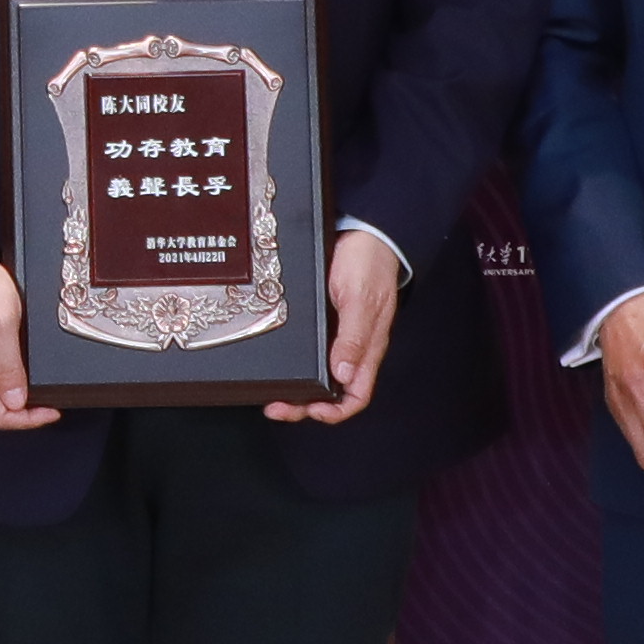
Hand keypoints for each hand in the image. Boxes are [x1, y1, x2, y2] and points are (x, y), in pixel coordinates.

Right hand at [0, 252, 52, 434]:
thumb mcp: (1, 326)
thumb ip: (8, 368)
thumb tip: (16, 402)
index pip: (0, 415)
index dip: (28, 420)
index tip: (52, 409)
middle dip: (28, 408)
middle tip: (54, 398)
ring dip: (21, 392)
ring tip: (43, 384)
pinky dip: (13, 376)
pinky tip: (26, 366)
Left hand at [270, 226, 404, 426]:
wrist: (365, 232)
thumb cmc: (370, 263)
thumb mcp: (360, 299)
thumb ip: (353, 337)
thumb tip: (343, 373)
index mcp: (367, 348)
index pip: (356, 394)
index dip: (335, 410)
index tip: (312, 411)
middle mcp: (353, 347)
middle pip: (332, 391)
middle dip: (305, 405)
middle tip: (277, 407)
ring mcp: (339, 335)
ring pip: (320, 375)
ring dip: (297, 389)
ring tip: (273, 394)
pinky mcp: (326, 322)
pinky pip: (313, 352)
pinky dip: (296, 364)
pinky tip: (281, 364)